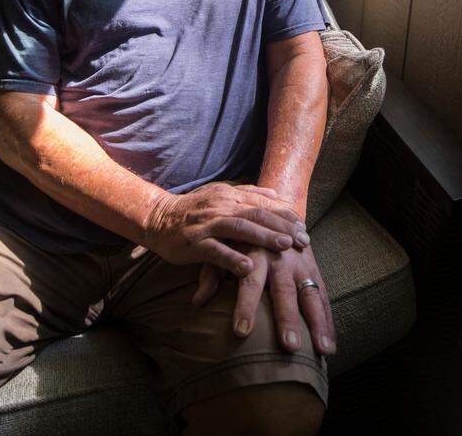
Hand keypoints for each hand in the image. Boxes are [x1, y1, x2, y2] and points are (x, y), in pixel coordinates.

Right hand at [142, 182, 310, 276]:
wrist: (158, 218)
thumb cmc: (193, 210)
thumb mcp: (220, 194)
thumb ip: (247, 194)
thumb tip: (276, 194)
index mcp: (229, 195)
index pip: (263, 204)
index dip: (285, 216)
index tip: (303, 228)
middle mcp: (220, 206)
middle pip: (256, 214)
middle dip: (281, 227)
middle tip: (302, 240)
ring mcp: (206, 224)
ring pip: (239, 228)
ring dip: (264, 237)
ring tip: (284, 246)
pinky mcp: (193, 243)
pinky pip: (215, 251)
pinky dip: (232, 258)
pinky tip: (248, 267)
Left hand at [191, 240, 336, 356]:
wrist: (273, 212)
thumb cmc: (242, 237)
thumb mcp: (224, 249)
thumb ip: (211, 273)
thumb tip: (197, 301)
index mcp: (256, 255)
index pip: (249, 283)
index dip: (245, 306)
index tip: (241, 332)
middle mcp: (281, 260)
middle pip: (284, 292)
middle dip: (288, 319)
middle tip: (290, 346)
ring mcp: (301, 264)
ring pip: (311, 295)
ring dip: (318, 323)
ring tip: (323, 350)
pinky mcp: (314, 269)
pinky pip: (323, 296)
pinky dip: (328, 320)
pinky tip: (330, 344)